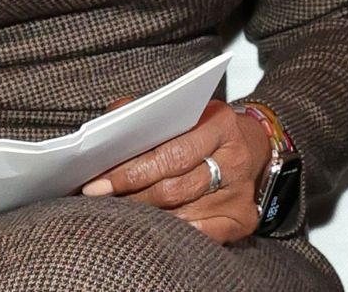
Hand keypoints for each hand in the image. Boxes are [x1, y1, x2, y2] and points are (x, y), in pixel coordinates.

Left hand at [82, 99, 271, 243]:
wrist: (250, 148)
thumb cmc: (204, 129)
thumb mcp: (182, 111)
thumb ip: (145, 114)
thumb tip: (109, 126)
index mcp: (220, 123)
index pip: (171, 153)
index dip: (131, 171)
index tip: (98, 183)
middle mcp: (234, 158)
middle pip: (174, 188)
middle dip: (132, 197)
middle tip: (102, 200)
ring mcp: (240, 192)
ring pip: (182, 214)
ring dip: (147, 216)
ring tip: (121, 211)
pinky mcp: (244, 218)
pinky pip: (200, 235)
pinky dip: (172, 232)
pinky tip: (154, 226)